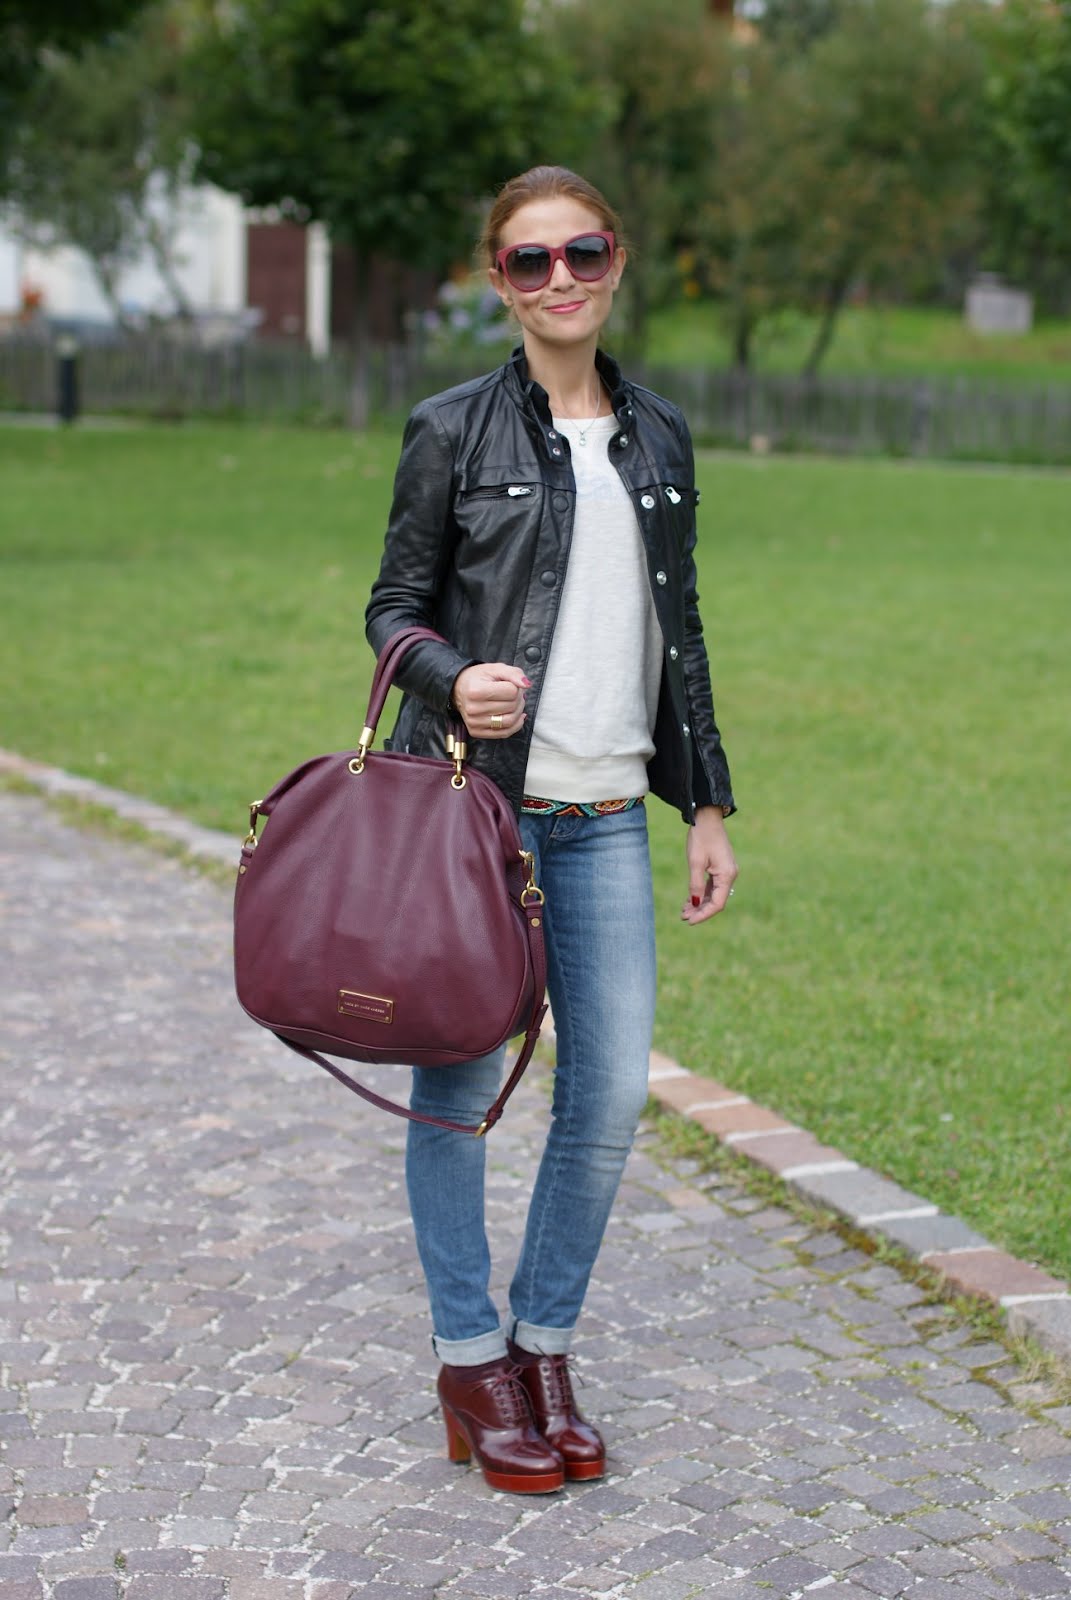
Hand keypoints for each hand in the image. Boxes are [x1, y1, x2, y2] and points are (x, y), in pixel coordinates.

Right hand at [452, 663, 529, 739]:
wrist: (458, 689)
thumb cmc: (478, 678)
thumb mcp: (495, 669)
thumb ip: (513, 673)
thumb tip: (527, 685)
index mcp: (476, 690)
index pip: (511, 692)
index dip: (516, 687)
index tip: (510, 684)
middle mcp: (473, 709)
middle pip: (512, 707)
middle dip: (519, 699)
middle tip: (514, 693)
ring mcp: (474, 722)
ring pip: (510, 721)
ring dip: (518, 712)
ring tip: (514, 704)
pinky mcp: (476, 732)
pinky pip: (503, 733)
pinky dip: (515, 726)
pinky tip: (516, 717)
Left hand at [681, 805, 737, 924]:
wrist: (707, 818)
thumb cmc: (701, 837)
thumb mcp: (695, 862)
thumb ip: (695, 885)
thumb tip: (694, 904)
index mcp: (727, 875)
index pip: (717, 903)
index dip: (704, 914)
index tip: (690, 921)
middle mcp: (730, 875)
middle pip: (716, 901)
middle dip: (700, 911)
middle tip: (683, 917)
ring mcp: (726, 872)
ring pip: (713, 894)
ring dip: (699, 904)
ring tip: (684, 911)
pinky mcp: (720, 868)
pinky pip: (712, 886)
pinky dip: (701, 894)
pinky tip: (689, 900)